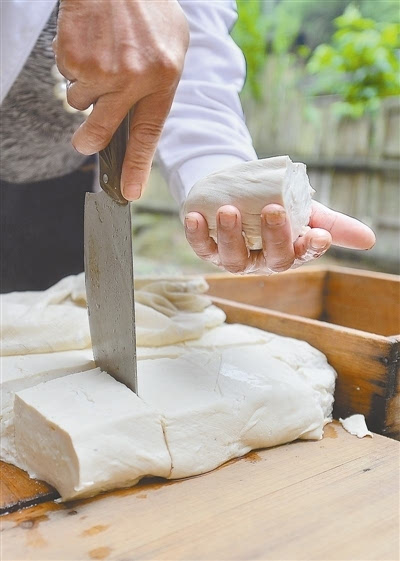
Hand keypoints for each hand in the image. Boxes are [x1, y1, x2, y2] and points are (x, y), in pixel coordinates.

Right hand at [53, 0, 188, 199]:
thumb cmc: (147, 7)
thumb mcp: (173, 45)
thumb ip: (162, 82)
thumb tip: (143, 117)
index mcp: (163, 77)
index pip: (148, 133)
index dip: (136, 166)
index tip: (129, 191)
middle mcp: (131, 78)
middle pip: (102, 129)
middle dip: (91, 141)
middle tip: (86, 143)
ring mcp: (100, 69)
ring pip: (80, 101)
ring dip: (86, 87)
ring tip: (100, 57)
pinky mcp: (73, 58)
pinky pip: (68, 78)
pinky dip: (74, 65)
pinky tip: (88, 42)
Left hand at [184, 201, 375, 273]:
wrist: (237, 191)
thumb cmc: (274, 204)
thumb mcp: (304, 210)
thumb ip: (332, 224)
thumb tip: (370, 239)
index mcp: (287, 252)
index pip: (302, 254)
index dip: (310, 248)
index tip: (317, 235)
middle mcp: (260, 260)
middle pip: (271, 258)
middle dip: (273, 237)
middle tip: (274, 210)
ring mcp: (232, 256)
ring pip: (233, 257)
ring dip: (231, 236)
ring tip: (229, 211)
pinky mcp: (206, 247)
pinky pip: (200, 246)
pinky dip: (195, 234)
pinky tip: (194, 216)